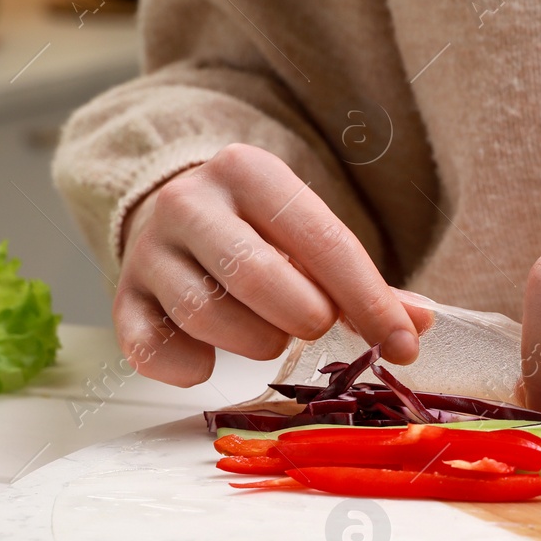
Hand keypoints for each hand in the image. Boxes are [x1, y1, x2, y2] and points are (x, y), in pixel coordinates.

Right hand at [115, 143, 425, 385]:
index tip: (402, 346)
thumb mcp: (309, 238)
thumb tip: (418, 325)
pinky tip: (210, 359)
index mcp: (249, 172)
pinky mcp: (122, 299)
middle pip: (257, 275)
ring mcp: (149, 250)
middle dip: (304, 318)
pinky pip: (152, 351)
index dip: (368, 301)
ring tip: (267, 336)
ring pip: (206, 315)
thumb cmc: (260, 235)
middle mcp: (190, 202)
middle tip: (314, 327)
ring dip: (254, 344)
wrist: (172, 219)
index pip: (320, 240)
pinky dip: (190, 368)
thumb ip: (362, 284)